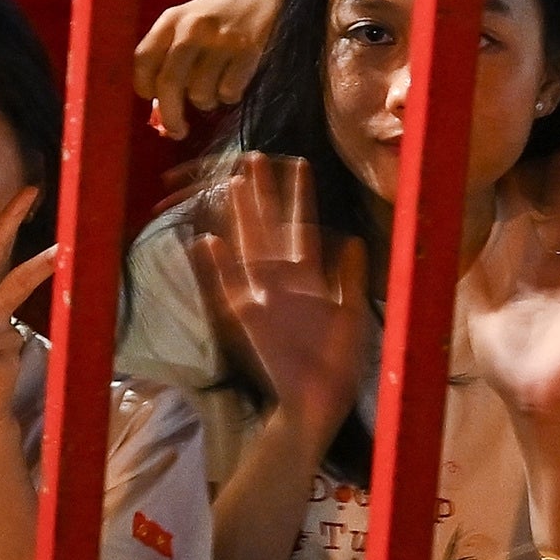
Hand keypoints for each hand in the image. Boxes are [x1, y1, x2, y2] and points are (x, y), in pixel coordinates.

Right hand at [188, 157, 371, 431]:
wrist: (318, 402)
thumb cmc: (337, 363)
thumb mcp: (352, 316)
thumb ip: (350, 278)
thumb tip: (353, 239)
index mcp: (309, 279)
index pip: (302, 226)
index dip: (301, 196)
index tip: (300, 162)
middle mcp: (284, 281)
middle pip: (270, 227)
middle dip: (265, 193)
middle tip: (255, 157)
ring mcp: (265, 296)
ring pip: (250, 246)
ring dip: (243, 216)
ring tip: (235, 183)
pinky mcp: (250, 318)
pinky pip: (228, 286)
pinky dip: (217, 266)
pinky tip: (206, 240)